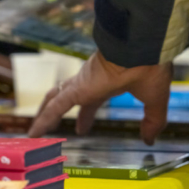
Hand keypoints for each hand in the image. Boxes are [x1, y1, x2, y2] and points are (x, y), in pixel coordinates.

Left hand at [28, 50, 172, 144]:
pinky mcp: (76, 89)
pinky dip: (43, 119)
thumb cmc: (151, 69)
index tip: (81, 128)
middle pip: (69, 98)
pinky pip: (55, 107)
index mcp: (108, 83)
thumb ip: (152, 121)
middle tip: (48, 128)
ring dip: (44, 114)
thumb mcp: (154, 101)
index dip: (85, 115)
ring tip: (34, 130)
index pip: (91, 101)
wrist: (144, 49)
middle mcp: (90, 82)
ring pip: (55, 99)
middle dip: (60, 113)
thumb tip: (150, 139)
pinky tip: (34, 133)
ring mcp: (81, 84)